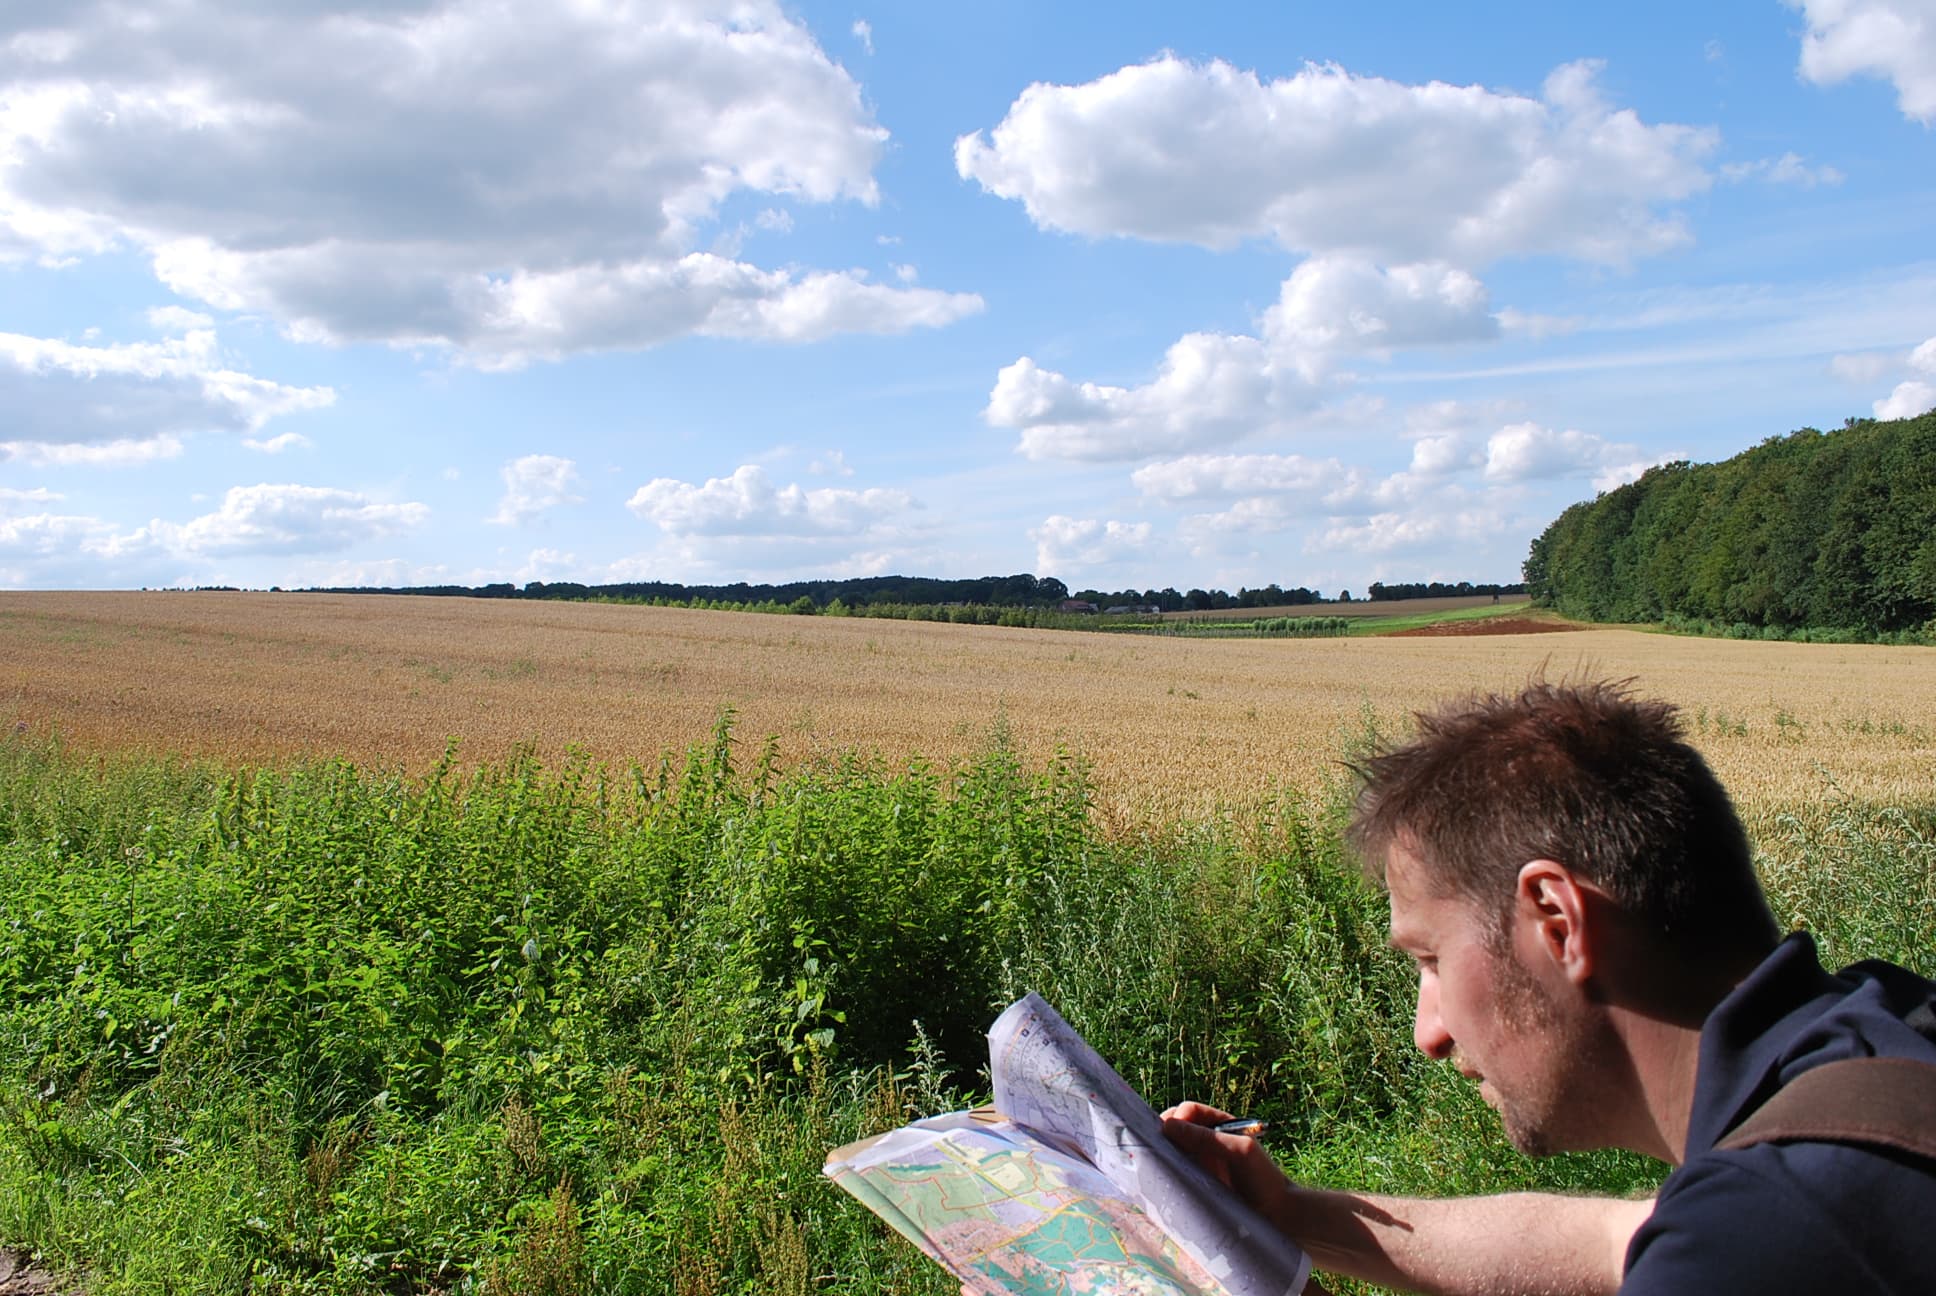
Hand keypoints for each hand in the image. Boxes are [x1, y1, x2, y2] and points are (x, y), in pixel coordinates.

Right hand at [1160, 1101, 1296, 1227]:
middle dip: (1164, 1133)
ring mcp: (1199, 1162)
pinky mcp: (1195, 1183)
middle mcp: (1206, 1141)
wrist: (1276, 1216)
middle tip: (1157, 1147)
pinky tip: (1162, 1176)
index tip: (1168, 1131)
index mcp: (1219, 1125)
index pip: (1190, 1111)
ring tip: (1156, 1161)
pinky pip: (1174, 1171)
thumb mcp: (1239, 1151)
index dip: (1177, 1116)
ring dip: (1163, 1152)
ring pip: (1172, 1149)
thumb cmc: (1264, 1178)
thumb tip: (1167, 1127)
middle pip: (1176, 1127)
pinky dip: (1166, 1171)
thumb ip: (1206, 1137)